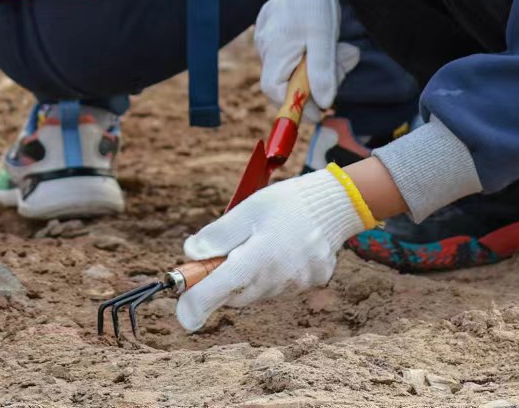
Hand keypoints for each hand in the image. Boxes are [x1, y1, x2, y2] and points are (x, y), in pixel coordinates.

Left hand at [176, 169, 363, 331]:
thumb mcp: (247, 209)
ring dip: (246, 277)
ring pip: (256, 292)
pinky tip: (281, 249)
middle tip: (219, 256)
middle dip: (220, 282)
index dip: (195, 304)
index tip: (183, 315)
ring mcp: (296, 285)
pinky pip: (278, 287)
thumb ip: (218, 235)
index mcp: (258, 258)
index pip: (218, 290)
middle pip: (234, 295)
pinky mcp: (309, 285)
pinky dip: (270, 274)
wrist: (336, 203)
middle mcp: (277, 279)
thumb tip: (191, 254)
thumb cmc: (287, 202)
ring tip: (259, 242)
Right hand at [254, 0, 358, 114]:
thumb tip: (325, 103)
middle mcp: (266, 47)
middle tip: (344, 66)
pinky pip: (295, 54)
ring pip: (295, 67)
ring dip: (321, 67)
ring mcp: (270, 39)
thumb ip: (323, 70)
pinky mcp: (277, 32)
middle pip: (288, 81)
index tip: (321, 109)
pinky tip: (329, 42)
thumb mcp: (324, 36)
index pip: (275, 91)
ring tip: (344, 51)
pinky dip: (315, 55)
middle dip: (317, 82)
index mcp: (273, 50)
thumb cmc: (315, 1)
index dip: (296, 105)